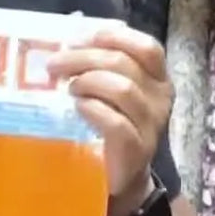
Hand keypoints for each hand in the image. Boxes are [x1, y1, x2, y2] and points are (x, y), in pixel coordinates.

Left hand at [47, 23, 170, 215]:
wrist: (121, 179)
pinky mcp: (136, 149)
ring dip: (87, 82)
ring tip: (67, 88)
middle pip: (124, 64)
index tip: (78, 38)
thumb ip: (99, 65)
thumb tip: (68, 36)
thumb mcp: (109, 92)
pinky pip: (116, 122)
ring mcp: (151, 125)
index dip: (113, 37)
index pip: (146, 47)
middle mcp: (160, 98)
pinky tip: (77, 108)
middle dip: (84, 58)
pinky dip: (93, 110)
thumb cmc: (110, 127)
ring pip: (123, 89)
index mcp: (157, 79)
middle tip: (54, 64)